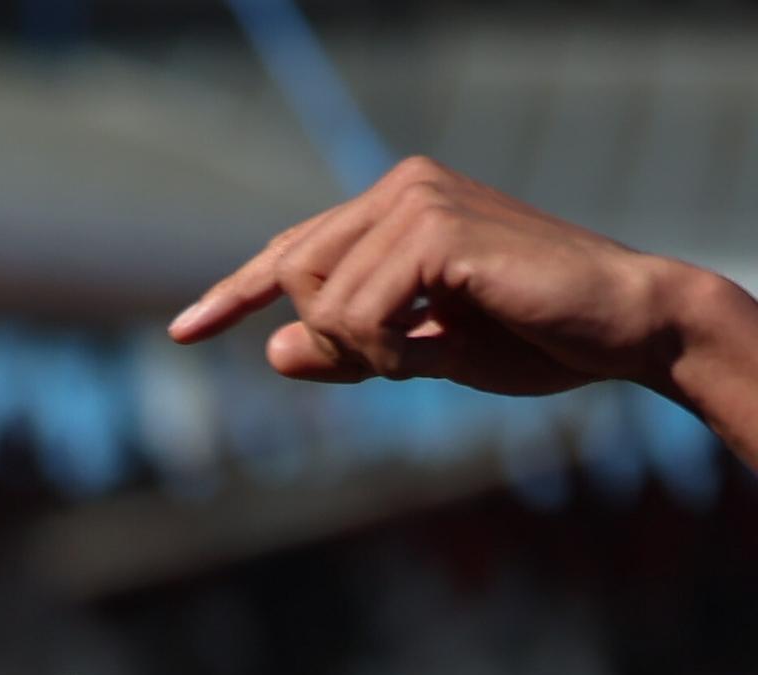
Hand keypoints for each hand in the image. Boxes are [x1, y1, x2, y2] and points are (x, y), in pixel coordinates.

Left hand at [169, 157, 739, 397]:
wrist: (622, 327)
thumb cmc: (531, 336)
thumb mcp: (419, 352)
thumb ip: (348, 348)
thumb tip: (272, 352)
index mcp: (396, 204)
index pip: (293, 251)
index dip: (235, 295)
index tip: (182, 331)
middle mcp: (401, 187)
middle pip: (295, 278)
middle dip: (335, 342)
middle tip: (410, 356)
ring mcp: (416, 201)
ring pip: (320, 306)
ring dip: (370, 354)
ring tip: (439, 346)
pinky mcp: (433, 230)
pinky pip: (356, 317)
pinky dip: (390, 353)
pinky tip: (445, 344)